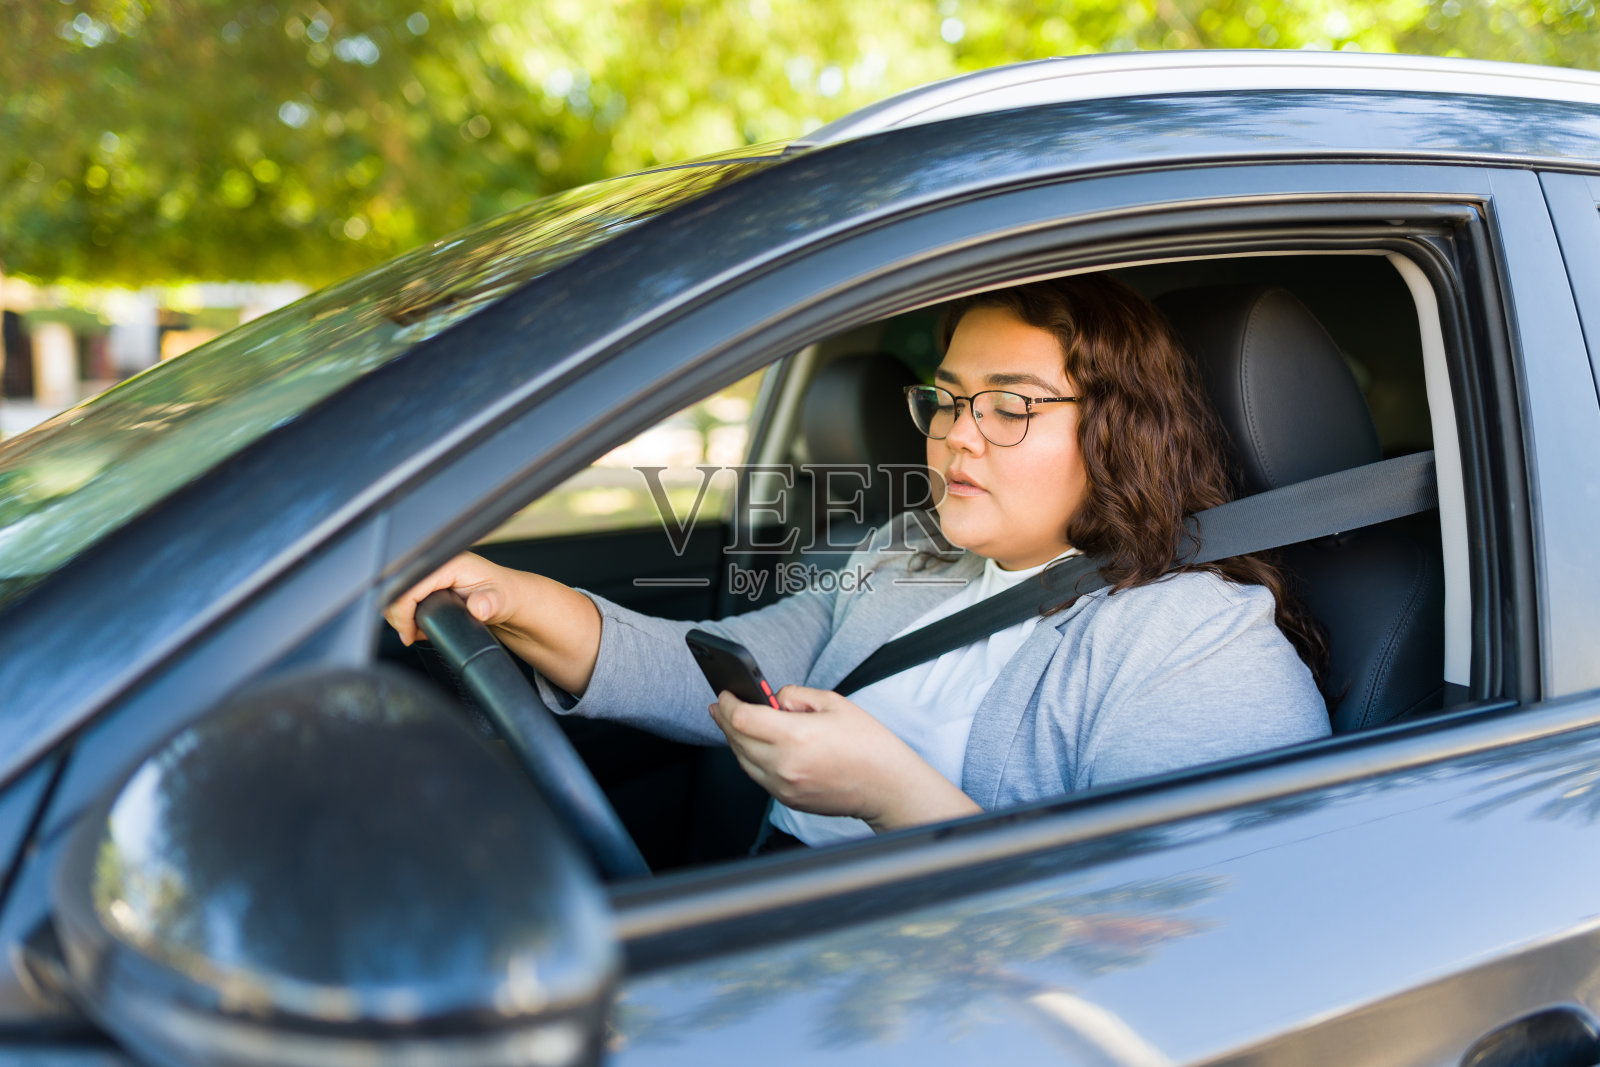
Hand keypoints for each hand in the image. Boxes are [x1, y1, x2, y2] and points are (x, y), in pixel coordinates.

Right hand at [384, 553, 601, 694]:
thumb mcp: (501, 600)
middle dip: (398, 615)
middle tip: (409, 636)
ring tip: (414, 633)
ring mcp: (432, 577)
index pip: (409, 584)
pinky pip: (407, 602)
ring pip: (398, 596)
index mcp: (449, 563)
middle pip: (397, 589)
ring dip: (401, 617)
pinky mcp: (430, 588)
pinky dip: (407, 618)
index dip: (403, 609)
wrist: (512, 602)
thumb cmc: (508, 597)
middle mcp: (437, 567)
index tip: (408, 631)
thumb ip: (490, 603)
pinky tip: (418, 629)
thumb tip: (479, 606)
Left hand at [708, 684, 980, 832]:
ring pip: (742, 760)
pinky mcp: (788, 799)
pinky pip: (757, 775)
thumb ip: (796, 696)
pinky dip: (750, 758)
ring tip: (732, 722)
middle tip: (720, 705)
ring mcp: (784, 786)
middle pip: (736, 739)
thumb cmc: (868, 745)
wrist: (886, 786)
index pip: (742, 718)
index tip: (726, 694)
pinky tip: (754, 745)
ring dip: (734, 739)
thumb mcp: (834, 703)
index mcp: (795, 736)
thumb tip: (773, 699)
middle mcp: (784, 764)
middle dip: (724, 718)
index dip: (728, 703)